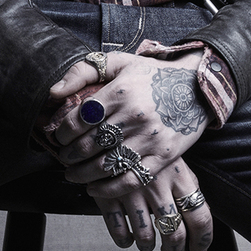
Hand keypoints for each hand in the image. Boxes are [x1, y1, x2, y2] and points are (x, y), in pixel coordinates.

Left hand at [41, 52, 212, 250]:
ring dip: (82, 174)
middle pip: (89, 145)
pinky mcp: (164, 157)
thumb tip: (54, 92)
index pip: (78, 119)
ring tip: (73, 174)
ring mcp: (150, 139)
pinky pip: (131, 179)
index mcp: (120, 92)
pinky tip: (94, 188)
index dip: (62, 132)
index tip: (58, 137)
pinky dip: (108, 189)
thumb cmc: (152, 75)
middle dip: (69, 155)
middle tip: (63, 157)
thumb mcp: (119, 62)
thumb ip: (83, 71)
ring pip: (106, 165)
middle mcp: (134, 116)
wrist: (197, 87)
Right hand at [86, 155, 212, 250]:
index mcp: (179, 176)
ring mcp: (132, 191)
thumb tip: (200, 216)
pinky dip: (125, 240)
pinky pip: (120, 232)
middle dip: (174, 250)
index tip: (198, 249)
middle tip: (170, 250)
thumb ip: (187, 184)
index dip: (202, 240)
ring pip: (146, 238)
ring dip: (147, 245)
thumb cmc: (145, 146)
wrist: (108, 129)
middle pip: (174, 233)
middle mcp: (158, 185)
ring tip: (147, 242)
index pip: (200, 217)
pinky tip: (127, 236)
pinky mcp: (108, 196)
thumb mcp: (172, 158)